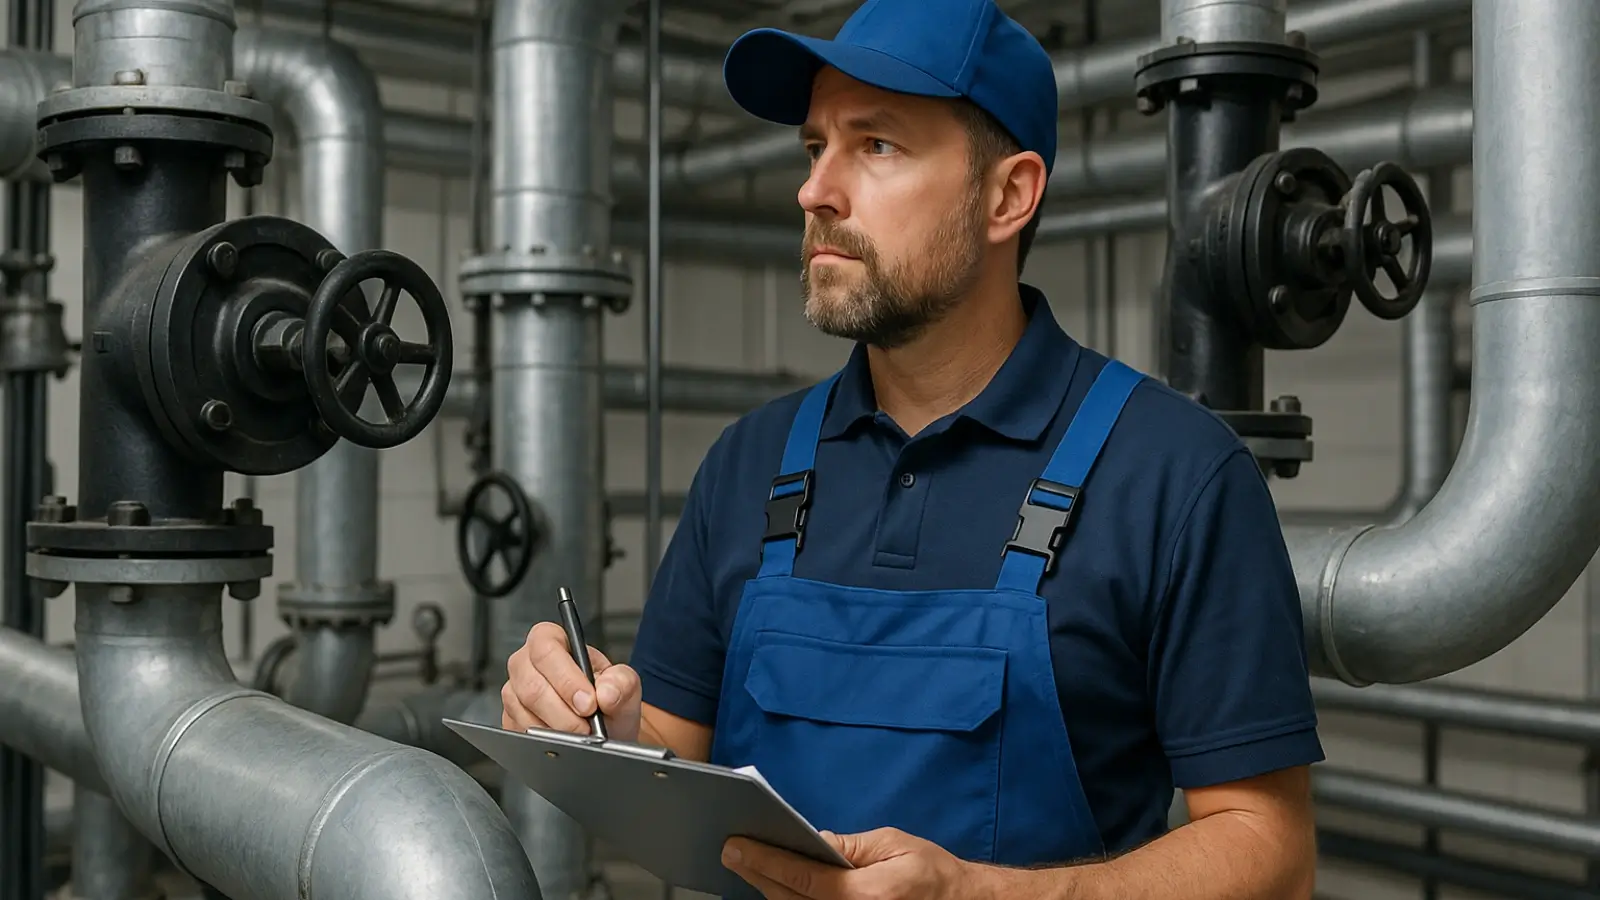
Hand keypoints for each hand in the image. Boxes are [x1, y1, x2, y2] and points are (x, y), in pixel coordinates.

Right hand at [501, 621, 641, 742]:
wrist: (604, 730)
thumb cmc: (608, 699)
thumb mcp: (625, 686)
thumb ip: (622, 682)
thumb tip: (606, 692)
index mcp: (552, 640)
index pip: (547, 649)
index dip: (567, 678)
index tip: (588, 703)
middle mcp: (526, 663)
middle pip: (532, 686)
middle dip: (564, 712)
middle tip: (587, 727)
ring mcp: (514, 691)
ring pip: (525, 713)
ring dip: (557, 729)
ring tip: (580, 734)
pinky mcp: (509, 719)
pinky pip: (519, 732)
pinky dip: (545, 742)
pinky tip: (563, 741)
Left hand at [722, 827, 982, 899]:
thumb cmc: (932, 874)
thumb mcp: (894, 845)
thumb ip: (850, 846)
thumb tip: (814, 842)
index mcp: (867, 895)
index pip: (803, 877)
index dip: (766, 861)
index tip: (737, 846)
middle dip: (759, 875)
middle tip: (733, 852)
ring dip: (770, 892)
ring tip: (749, 868)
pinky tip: (776, 888)